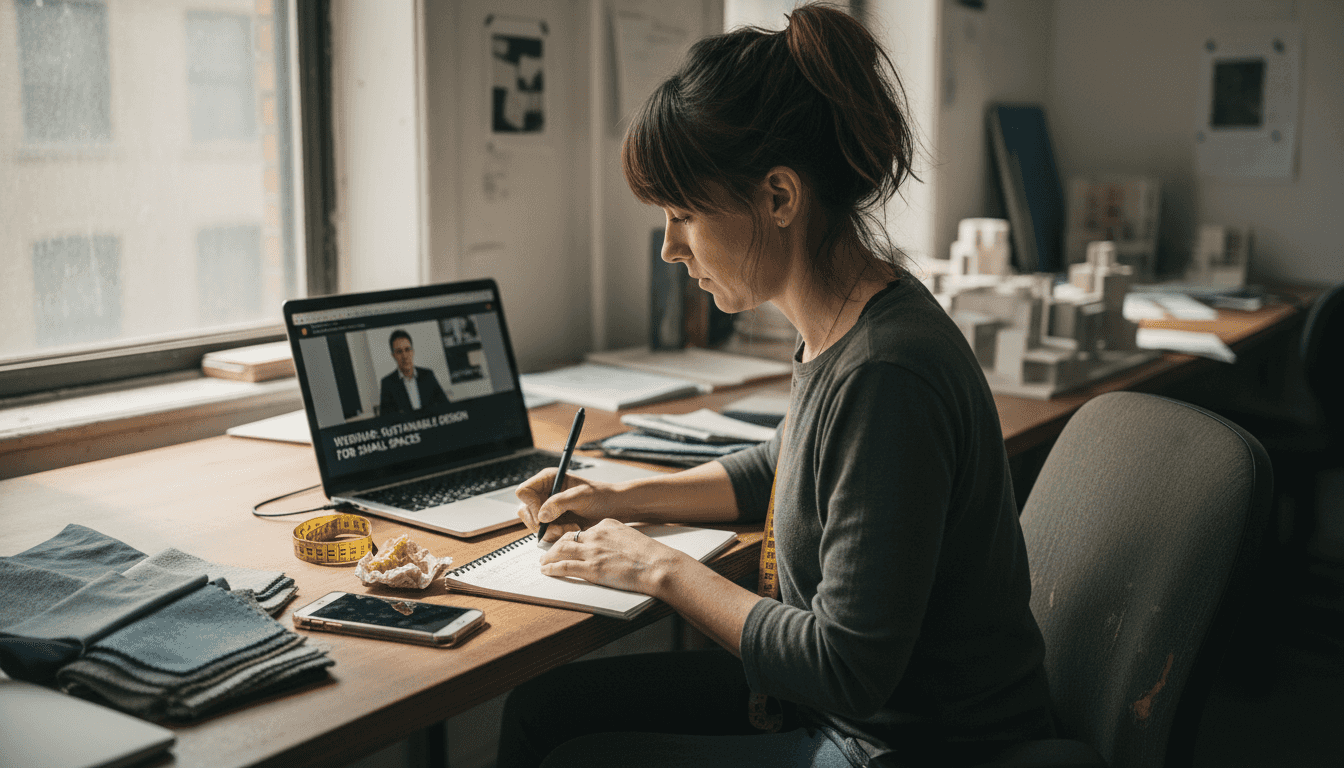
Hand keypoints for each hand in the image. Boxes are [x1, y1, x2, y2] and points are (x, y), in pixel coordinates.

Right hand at [515, 468, 622, 543]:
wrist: (614, 509)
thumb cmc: (602, 496)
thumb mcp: (581, 496)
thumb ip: (559, 503)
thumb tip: (541, 516)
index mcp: (548, 479)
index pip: (524, 492)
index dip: (531, 505)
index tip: (545, 515)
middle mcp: (545, 494)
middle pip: (525, 512)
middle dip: (543, 524)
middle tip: (561, 526)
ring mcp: (548, 509)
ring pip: (535, 526)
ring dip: (553, 531)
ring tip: (573, 528)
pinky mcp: (553, 523)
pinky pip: (546, 534)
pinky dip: (558, 536)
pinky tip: (573, 530)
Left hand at [538, 519, 689, 596]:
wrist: (658, 565)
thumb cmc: (651, 555)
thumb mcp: (631, 537)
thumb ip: (616, 539)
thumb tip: (610, 548)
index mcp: (607, 525)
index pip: (583, 530)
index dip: (571, 538)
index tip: (566, 543)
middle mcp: (596, 535)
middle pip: (568, 538)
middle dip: (555, 545)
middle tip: (548, 552)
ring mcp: (592, 552)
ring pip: (561, 550)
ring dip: (549, 556)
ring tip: (543, 562)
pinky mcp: (591, 568)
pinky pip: (564, 567)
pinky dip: (552, 568)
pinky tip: (546, 571)